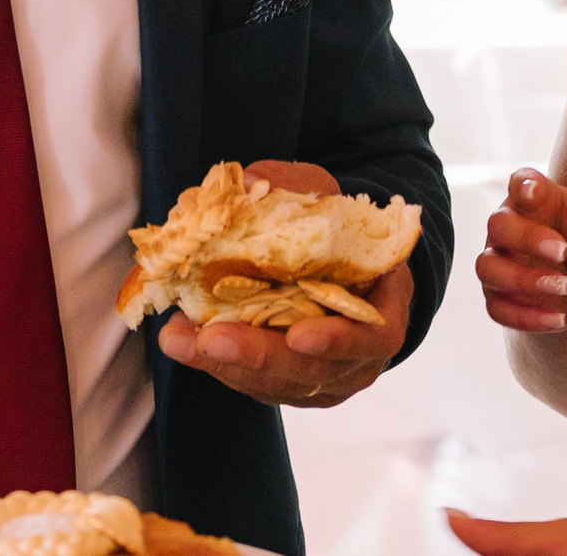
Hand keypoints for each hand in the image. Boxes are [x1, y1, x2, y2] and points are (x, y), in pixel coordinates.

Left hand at [156, 161, 410, 407]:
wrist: (335, 260)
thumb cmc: (336, 227)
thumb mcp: (323, 194)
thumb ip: (290, 186)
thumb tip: (247, 181)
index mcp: (386, 306)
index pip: (376, 336)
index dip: (341, 340)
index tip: (299, 335)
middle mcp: (361, 355)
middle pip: (315, 371)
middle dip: (260, 356)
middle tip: (213, 339)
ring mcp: (325, 377)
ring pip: (278, 384)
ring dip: (226, 365)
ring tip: (180, 338)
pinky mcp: (288, 385)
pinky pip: (254, 385)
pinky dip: (216, 365)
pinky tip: (182, 340)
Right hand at [478, 166, 566, 333]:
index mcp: (532, 201)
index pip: (519, 183)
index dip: (524, 185)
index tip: (537, 190)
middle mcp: (506, 227)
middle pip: (499, 225)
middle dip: (528, 238)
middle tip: (563, 250)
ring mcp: (497, 263)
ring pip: (488, 267)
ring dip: (523, 279)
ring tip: (562, 288)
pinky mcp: (497, 297)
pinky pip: (497, 308)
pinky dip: (526, 316)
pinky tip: (558, 319)